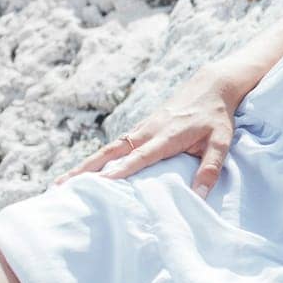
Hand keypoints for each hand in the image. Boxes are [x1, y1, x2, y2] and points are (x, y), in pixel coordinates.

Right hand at [53, 69, 237, 198]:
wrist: (212, 85)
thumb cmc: (217, 117)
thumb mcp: (222, 142)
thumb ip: (210, 168)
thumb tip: (200, 196)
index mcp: (167, 136)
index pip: (140, 156)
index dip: (121, 170)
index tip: (100, 182)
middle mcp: (148, 131)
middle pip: (111, 152)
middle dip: (85, 169)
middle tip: (59, 186)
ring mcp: (141, 129)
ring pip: (108, 149)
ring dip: (84, 165)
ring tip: (60, 183)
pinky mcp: (140, 129)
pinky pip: (115, 146)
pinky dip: (97, 158)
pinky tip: (84, 172)